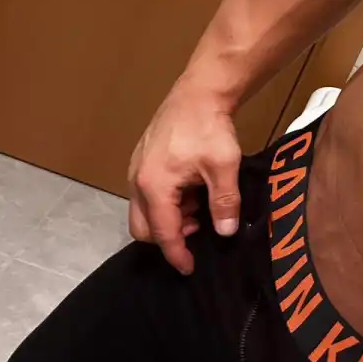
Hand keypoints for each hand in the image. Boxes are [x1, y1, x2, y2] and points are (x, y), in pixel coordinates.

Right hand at [128, 84, 242, 274]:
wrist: (199, 92)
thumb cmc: (209, 127)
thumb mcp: (224, 167)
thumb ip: (224, 203)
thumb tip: (226, 232)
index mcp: (154, 186)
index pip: (162, 234)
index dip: (177, 255)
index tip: (190, 269)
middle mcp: (137, 181)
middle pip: (144, 228)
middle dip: (169, 236)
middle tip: (200, 230)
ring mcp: (137, 169)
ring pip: (146, 211)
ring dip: (171, 217)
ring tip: (202, 206)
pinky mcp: (143, 161)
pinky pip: (149, 194)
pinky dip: (168, 201)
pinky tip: (193, 190)